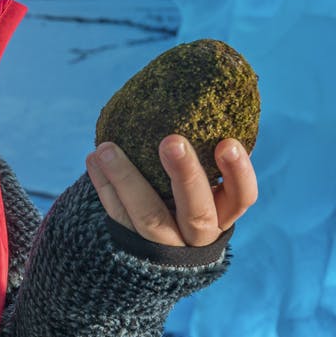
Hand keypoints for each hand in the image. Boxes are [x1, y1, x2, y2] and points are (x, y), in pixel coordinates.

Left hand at [84, 136, 256, 247]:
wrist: (161, 248)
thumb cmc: (189, 193)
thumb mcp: (205, 181)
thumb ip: (204, 150)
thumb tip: (194, 87)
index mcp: (223, 213)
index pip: (242, 197)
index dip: (237, 173)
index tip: (226, 142)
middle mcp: (199, 235)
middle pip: (197, 212)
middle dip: (185, 175)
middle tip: (171, 141)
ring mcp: (166, 245)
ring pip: (148, 217)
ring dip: (126, 179)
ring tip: (104, 149)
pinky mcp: (133, 246)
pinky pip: (117, 216)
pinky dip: (104, 186)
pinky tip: (93, 160)